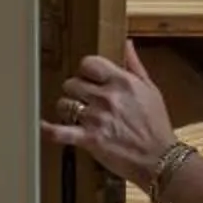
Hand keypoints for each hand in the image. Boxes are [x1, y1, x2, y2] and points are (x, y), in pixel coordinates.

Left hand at [43, 41, 173, 182]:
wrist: (160, 159)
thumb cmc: (157, 125)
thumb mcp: (150, 90)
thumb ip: (135, 65)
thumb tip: (127, 44)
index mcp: (122, 82)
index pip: (89, 63)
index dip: (85, 70)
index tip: (89, 77)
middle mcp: (107, 97)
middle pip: (72, 83)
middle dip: (75, 90)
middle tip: (81, 99)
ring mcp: (96, 118)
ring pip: (64, 104)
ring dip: (67, 109)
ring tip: (74, 115)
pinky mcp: (89, 139)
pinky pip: (60, 132)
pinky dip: (49, 130)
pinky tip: (43, 126)